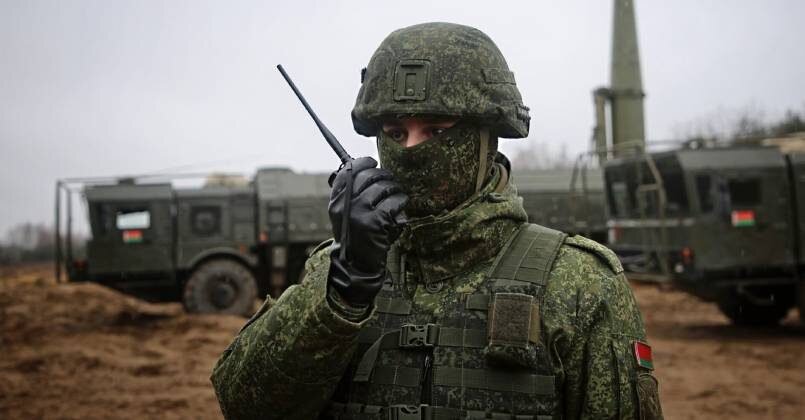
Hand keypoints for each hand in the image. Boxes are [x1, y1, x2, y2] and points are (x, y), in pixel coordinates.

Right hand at [327, 157, 406, 305]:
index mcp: (336, 202)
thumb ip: (350, 194)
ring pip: (383, 187)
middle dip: (383, 175)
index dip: (362, 163)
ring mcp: (360, 213)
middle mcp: (345, 205)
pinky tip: (401, 206)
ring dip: (395, 189)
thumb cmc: (355, 237)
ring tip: (397, 195)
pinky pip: (394, 202)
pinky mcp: (376, 223)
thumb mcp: (344, 215)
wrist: (356, 266)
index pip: (347, 171)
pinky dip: (401, 201)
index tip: (372, 161)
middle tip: (390, 181)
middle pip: (368, 176)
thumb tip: (367, 168)